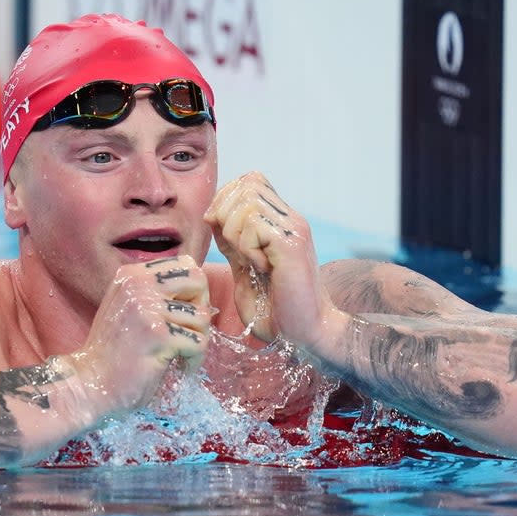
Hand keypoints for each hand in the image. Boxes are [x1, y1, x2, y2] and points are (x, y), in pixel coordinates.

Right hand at [69, 255, 210, 413]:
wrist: (91, 385)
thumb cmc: (114, 352)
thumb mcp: (129, 307)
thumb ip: (156, 292)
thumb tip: (199, 285)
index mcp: (132, 275)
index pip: (185, 265)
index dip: (194, 291)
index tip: (183, 315)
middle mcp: (138, 285)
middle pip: (199, 281)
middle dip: (201, 309)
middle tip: (188, 332)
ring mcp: (147, 309)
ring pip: (202, 315)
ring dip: (197, 339)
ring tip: (180, 354)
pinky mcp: (158, 336)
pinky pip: (198, 342)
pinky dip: (194, 359)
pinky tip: (180, 366)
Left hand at [203, 171, 330, 346]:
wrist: (305, 334)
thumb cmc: (276, 310)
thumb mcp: (244, 270)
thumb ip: (232, 243)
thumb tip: (212, 217)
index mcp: (281, 223)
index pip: (251, 181)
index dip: (226, 199)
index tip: (221, 233)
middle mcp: (290, 219)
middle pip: (247, 183)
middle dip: (225, 213)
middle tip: (232, 247)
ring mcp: (293, 229)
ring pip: (247, 200)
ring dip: (234, 233)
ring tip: (250, 261)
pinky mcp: (291, 243)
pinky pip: (252, 225)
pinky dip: (246, 248)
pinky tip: (262, 268)